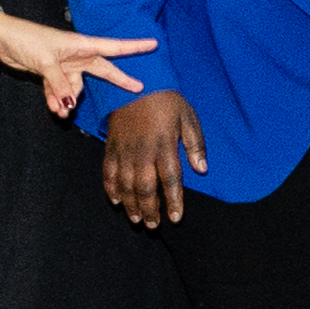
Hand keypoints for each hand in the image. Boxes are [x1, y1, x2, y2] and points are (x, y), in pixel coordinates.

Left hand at [0, 7, 149, 120]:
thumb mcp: (46, 62)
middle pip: (103, 70)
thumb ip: (60, 84)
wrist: (3, 40)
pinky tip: (52, 108)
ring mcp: (65, 65)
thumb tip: (70, 104)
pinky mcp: (52, 73)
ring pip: (75, 88)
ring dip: (68, 100)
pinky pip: (60, 91)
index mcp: (81, 45)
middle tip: (137, 89)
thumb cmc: (27, 39)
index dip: (134, 47)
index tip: (153, 44)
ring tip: (59, 112)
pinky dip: (56, 99)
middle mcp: (77, 55)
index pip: (114, 47)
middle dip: (118, 80)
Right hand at [102, 86, 205, 225]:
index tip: (175, 218)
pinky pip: (108, 172)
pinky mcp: (111, 146)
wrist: (136, 82)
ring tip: (136, 220)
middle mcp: (143, 151)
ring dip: (131, 204)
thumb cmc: (166, 101)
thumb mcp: (188, 117)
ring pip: (126, 184)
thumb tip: (201, 169)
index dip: (173, 201)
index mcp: (164, 145)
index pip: (170, 179)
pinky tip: (117, 201)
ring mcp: (124, 150)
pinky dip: (111, 188)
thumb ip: (195, 144)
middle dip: (149, 210)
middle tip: (153, 226)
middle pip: (146, 188)